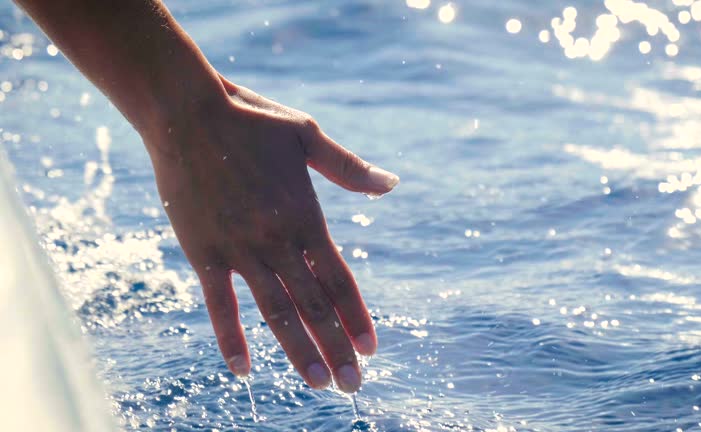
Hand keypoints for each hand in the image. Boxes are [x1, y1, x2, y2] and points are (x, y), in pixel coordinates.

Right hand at [144, 76, 398, 392]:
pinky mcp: (204, 252)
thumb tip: (392, 184)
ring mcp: (240, 249)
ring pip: (276, 312)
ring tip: (318, 384)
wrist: (188, 113)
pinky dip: (231, 338)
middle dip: (336, 348)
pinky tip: (243, 370)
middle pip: (315, 305)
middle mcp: (279, 241)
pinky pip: (219, 305)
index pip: (340, 280)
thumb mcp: (307, 136)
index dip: (357, 317)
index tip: (371, 349)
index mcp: (307, 216)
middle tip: (353, 385)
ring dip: (299, 351)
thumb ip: (349, 168)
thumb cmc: (252, 120)